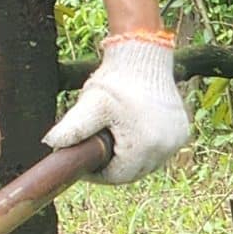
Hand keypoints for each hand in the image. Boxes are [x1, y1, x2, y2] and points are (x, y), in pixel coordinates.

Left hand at [44, 37, 188, 183]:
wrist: (142, 56)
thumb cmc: (116, 80)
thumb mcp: (92, 103)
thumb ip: (73, 127)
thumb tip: (50, 144)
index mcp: (144, 146)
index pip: (116, 176)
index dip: (96, 173)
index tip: (82, 161)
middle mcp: (166, 147)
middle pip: (132, 172)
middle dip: (112, 164)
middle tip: (95, 148)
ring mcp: (177, 140)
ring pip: (146, 163)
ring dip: (129, 157)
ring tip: (113, 138)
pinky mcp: (182, 132)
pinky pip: (159, 150)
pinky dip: (145, 146)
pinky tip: (132, 132)